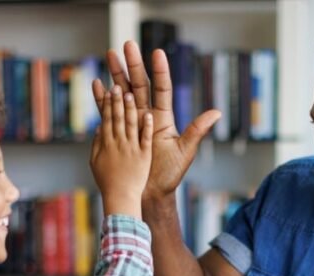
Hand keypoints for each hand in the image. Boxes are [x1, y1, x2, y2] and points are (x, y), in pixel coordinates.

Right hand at [90, 85, 152, 217]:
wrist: (122, 200)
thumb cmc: (108, 183)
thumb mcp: (95, 163)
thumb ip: (97, 144)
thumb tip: (98, 127)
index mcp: (108, 144)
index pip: (108, 118)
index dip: (108, 103)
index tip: (108, 88)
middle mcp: (120, 144)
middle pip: (119, 117)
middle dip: (118, 100)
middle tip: (117, 84)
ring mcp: (132, 149)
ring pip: (131, 125)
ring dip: (130, 109)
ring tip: (130, 93)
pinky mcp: (143, 157)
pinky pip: (145, 140)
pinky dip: (146, 128)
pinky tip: (148, 116)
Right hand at [92, 41, 220, 200]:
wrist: (151, 193)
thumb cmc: (170, 175)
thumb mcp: (185, 151)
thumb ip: (197, 130)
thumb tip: (216, 113)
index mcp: (162, 118)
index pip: (161, 88)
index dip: (160, 71)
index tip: (157, 52)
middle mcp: (147, 116)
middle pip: (139, 85)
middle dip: (132, 65)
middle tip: (126, 45)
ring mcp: (131, 123)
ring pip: (122, 93)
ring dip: (116, 75)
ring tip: (109, 55)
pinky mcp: (119, 132)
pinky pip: (109, 112)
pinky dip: (102, 99)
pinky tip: (98, 84)